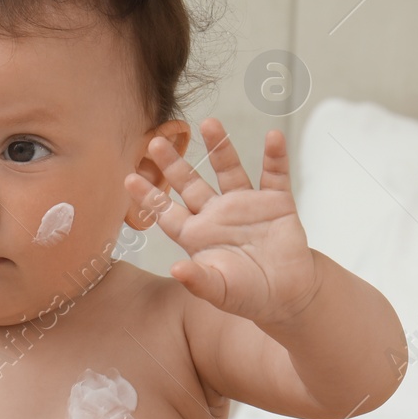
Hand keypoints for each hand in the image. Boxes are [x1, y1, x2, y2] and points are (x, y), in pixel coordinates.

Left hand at [125, 117, 320, 325]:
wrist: (288, 296)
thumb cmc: (248, 294)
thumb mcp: (220, 291)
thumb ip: (199, 280)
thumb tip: (176, 269)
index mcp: (197, 235)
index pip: (167, 212)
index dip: (149, 196)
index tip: (129, 178)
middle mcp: (217, 213)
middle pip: (191, 183)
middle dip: (174, 163)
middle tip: (156, 142)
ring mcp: (246, 204)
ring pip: (228, 169)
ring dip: (220, 146)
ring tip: (209, 122)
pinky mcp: (276, 202)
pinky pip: (275, 174)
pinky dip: (275, 156)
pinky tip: (273, 137)